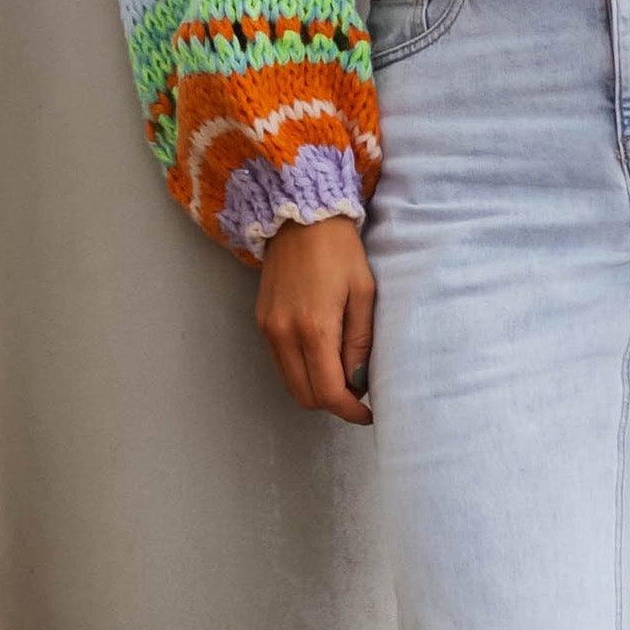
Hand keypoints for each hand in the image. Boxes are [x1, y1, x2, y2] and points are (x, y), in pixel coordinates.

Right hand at [255, 216, 375, 426]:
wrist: (299, 216)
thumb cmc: (339, 249)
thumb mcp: (363, 293)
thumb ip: (360, 342)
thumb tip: (358, 381)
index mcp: (314, 328)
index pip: (328, 392)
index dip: (350, 411)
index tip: (368, 413)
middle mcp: (284, 334)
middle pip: (305, 396)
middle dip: (333, 403)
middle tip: (357, 393)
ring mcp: (268, 329)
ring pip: (290, 383)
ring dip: (316, 388)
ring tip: (341, 373)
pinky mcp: (261, 321)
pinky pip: (281, 363)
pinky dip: (301, 371)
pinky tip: (321, 355)